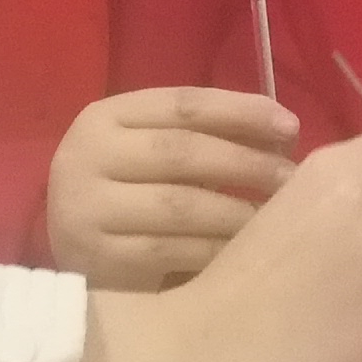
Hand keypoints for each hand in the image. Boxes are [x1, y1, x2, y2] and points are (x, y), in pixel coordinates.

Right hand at [45, 87, 298, 290]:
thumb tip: (282, 136)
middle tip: (290, 179)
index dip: (241, 111)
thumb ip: (200, 136)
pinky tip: (246, 251)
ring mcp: (86, 209)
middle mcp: (86, 156)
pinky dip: (216, 250)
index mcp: (104, 117)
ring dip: (237, 211)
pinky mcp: (97, 257)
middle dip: (245, 163)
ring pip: (179, 204)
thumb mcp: (149, 151)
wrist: (71, 255)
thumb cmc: (128, 192)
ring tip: (276, 217)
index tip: (290, 127)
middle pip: (181, 151)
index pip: (182, 104)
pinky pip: (171, 250)